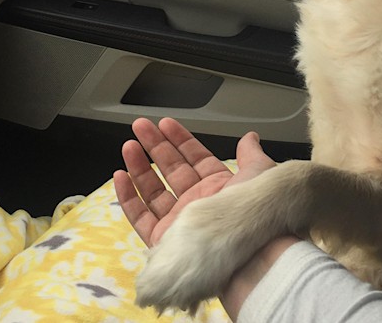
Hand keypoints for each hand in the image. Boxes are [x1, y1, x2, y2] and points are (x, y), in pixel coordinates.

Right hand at [113, 117, 276, 247]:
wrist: (249, 257)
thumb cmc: (256, 215)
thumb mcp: (261, 175)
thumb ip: (251, 155)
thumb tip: (249, 137)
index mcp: (221, 188)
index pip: (195, 159)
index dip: (179, 139)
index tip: (164, 123)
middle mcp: (199, 204)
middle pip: (170, 169)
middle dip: (154, 145)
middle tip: (140, 126)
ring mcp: (180, 222)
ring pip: (152, 190)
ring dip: (138, 166)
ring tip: (128, 146)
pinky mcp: (163, 241)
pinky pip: (140, 216)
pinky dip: (128, 197)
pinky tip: (120, 176)